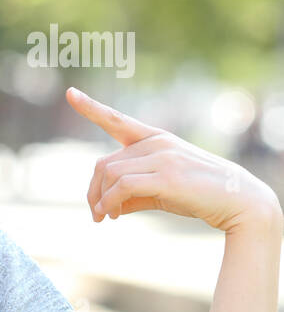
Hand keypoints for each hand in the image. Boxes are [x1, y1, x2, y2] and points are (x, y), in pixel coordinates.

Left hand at [67, 87, 282, 233]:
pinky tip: (111, 216)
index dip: (92, 108)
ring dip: (101, 200)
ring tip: (105, 218)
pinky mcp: (167, 176)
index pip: (118, 120)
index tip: (71, 93)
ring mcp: (162, 157)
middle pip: (104, 163)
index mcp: (156, 139)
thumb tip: (106, 207)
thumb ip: (133, 193)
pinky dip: (110, 203)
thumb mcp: (162, 190)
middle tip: (96, 214)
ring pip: (110, 174)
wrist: (240, 201)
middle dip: (94, 190)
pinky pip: (121, 187)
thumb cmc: (200, 195)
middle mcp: (157, 143)